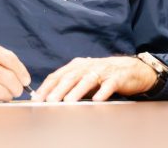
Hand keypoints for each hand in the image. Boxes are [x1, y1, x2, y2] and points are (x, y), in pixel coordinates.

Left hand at [36, 56, 157, 102]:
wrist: (130, 68)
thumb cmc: (103, 74)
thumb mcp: (84, 76)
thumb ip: (69, 84)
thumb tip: (48, 96)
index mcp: (77, 66)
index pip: (58, 75)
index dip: (47, 87)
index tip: (37, 98)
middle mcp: (88, 66)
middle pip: (70, 77)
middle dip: (58, 89)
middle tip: (49, 100)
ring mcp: (102, 71)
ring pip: (87, 80)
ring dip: (77, 91)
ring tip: (68, 101)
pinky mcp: (116, 78)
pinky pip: (109, 85)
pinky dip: (103, 92)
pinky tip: (97, 99)